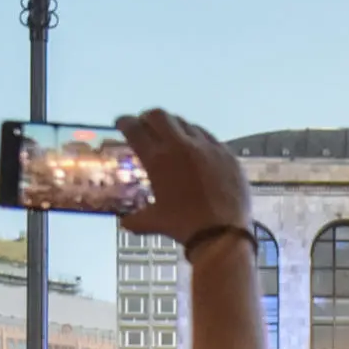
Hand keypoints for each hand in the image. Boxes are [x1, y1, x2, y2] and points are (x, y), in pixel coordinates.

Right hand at [116, 110, 254, 252]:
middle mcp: (180, 145)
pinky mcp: (226, 152)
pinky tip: (198, 147)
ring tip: (173, 137)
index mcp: (158, 160)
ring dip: (174, 127)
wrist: (222, 233)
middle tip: (146, 125)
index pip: (135, 130)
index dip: (125, 123)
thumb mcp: (155, 221)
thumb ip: (137, 219)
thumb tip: (126, 223)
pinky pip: (208, 135)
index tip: (122, 123)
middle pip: (160, 116)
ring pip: (185, 123)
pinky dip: (197, 138)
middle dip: (149, 117)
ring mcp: (206, 146)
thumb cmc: (184, 226)